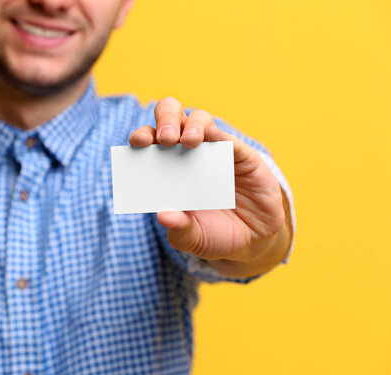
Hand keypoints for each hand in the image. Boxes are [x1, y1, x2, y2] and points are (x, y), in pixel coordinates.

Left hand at [129, 97, 291, 277]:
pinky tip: (212, 138)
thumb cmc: (214, 234)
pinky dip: (220, 135)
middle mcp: (188, 151)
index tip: (137, 144)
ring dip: (191, 126)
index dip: (141, 137)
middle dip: (165, 120)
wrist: (253, 241)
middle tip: (164, 139)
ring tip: (188, 142)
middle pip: (172, 117)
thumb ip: (179, 229)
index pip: (149, 141)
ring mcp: (215, 150)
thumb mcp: (194, 239)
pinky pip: (229, 139)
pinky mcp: (242, 155)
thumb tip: (163, 216)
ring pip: (199, 119)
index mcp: (167, 166)